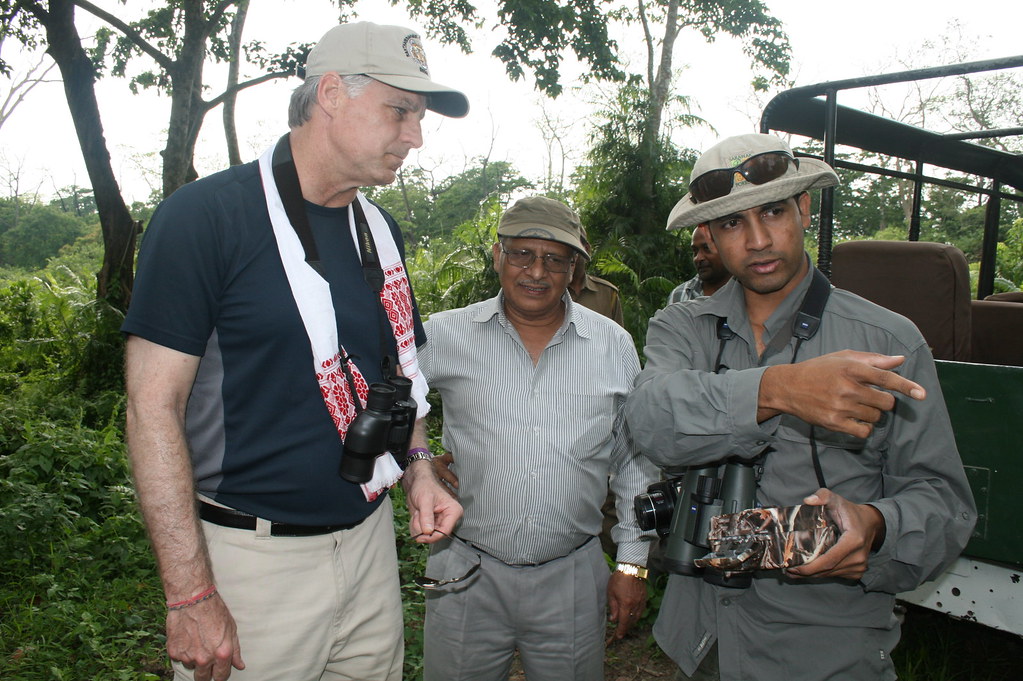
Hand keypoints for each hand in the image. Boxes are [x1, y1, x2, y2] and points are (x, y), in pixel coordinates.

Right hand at [166, 593, 243, 680]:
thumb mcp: (231, 629)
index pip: (221, 676)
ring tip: (196, 640)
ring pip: (191, 666)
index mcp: (222, 654)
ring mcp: (187, 656)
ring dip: (194, 659)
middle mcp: (204, 659)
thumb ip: (235, 651)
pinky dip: (183, 651)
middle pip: (203, 678)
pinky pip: (179, 658)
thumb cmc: (214, 610)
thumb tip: (239, 665)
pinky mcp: (174, 652)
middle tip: (206, 661)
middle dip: (206, 673)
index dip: (220, 675)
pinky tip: (187, 637)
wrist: (192, 599)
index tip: (219, 672)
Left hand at [403, 458, 462, 542]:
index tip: (420, 537)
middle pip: (435, 535)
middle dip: (422, 528)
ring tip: (417, 513)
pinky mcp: (431, 523)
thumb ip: (426, 516)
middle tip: (417, 516)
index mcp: (453, 511)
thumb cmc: (424, 485)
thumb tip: (428, 531)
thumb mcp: (425, 500)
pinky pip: (422, 532)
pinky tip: (416, 515)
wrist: (415, 482)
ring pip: (427, 535)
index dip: (432, 536)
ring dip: (418, 526)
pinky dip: (415, 526)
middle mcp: (448, 518)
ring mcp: (439, 521)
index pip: (445, 531)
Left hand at [606, 571, 647, 641]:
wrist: (630, 568)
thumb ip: (613, 608)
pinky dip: (636, 615)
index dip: (621, 631)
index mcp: (626, 604)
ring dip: (631, 622)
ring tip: (625, 624)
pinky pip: (641, 610)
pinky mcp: (644, 598)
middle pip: (632, 621)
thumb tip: (613, 620)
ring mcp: (641, 601)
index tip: (618, 636)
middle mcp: (635, 605)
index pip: (624, 622)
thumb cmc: (618, 579)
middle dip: (626, 627)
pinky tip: (632, 615)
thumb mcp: (611, 593)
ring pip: (637, 617)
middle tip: (620, 631)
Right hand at [759, 351, 924, 437]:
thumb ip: (873, 360)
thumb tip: (900, 360)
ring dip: (872, 413)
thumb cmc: (818, 370)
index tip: (922, 394)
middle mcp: (846, 387)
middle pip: (885, 402)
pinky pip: (863, 431)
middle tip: (871, 396)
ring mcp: (840, 406)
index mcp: (850, 368)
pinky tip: (856, 420)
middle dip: (884, 401)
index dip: (906, 386)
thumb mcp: (843, 358)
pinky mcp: (833, 423)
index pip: (885, 378)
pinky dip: (865, 427)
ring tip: (856, 405)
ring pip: (875, 417)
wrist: (788, 387)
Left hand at [785, 488, 885, 581]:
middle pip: (827, 570)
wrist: (870, 523)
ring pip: (830, 574)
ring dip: (812, 575)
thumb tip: (807, 500)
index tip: (793, 567)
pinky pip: (836, 575)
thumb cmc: (850, 512)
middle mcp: (858, 557)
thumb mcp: (836, 499)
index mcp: (853, 540)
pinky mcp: (857, 571)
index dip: (810, 567)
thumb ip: (823, 496)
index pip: (829, 560)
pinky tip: (810, 570)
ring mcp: (859, 566)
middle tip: (788, 570)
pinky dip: (822, 574)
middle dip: (806, 572)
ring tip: (794, 571)